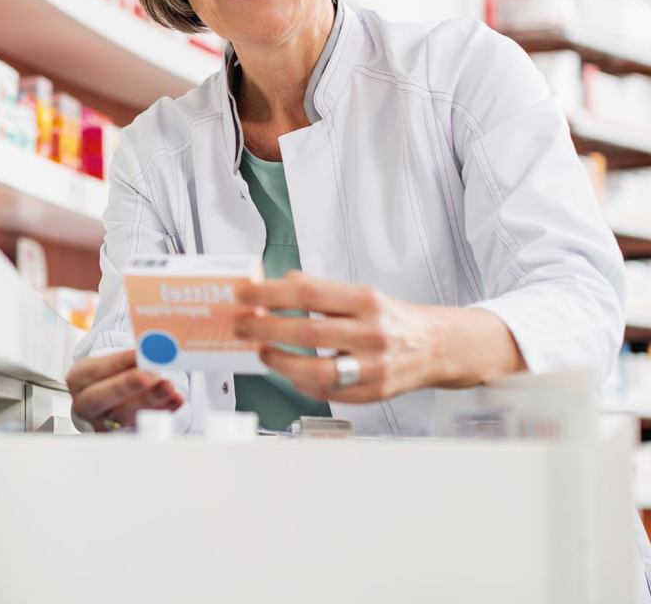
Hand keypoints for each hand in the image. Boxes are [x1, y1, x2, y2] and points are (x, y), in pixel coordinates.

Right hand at [66, 349, 183, 431]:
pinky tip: (174, 400)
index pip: (94, 371)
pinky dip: (161, 412)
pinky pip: (140, 425)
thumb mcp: (109, 363)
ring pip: (122, 416)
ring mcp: (100, 422)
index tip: (140, 353)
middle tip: (150, 375)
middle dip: (127, 386)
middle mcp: (84, 404)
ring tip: (168, 386)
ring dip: (148, 401)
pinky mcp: (119, 435)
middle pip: (100, 398)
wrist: (103, 401)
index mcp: (77, 379)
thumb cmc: (106, 378)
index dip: (119, 362)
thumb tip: (151, 350)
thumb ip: (127, 359)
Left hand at [233, 270, 445, 403]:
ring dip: (280, 362)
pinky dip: (302, 384)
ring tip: (261, 352)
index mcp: (367, 301)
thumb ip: (319, 289)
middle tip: (242, 326)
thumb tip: (276, 283)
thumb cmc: (392, 318)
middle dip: (265, 329)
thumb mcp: (360, 293)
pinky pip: (329, 393)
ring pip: (317, 370)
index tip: (244, 294)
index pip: (309, 293)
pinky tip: (288, 373)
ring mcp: (374, 367)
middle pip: (308, 332)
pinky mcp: (373, 393)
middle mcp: (372, 333)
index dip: (270, 294)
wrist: (435, 346)